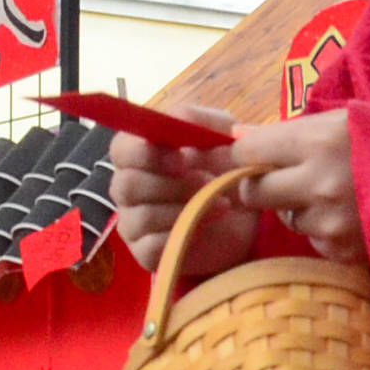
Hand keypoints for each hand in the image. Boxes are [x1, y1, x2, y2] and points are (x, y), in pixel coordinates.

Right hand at [107, 133, 241, 282]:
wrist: (249, 219)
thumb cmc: (228, 171)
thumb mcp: (224, 137)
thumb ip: (200, 121)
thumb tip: (177, 116)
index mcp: (139, 153)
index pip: (120, 148)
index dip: (146, 152)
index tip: (183, 157)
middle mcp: (127, 186)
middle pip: (127, 184)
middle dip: (172, 185)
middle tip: (207, 183)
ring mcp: (132, 222)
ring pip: (140, 216)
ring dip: (184, 209)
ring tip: (219, 203)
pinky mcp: (144, 253)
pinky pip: (150, 246)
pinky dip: (183, 235)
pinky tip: (206, 226)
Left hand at [222, 112, 360, 266]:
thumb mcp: (345, 122)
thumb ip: (291, 130)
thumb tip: (238, 135)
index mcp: (319, 142)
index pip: (247, 152)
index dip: (239, 155)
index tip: (236, 157)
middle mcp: (319, 184)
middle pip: (251, 193)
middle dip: (259, 186)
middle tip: (283, 179)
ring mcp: (329, 222)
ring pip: (284, 218)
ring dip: (299, 208)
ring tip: (338, 194)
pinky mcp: (341, 251)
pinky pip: (312, 240)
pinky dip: (324, 230)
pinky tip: (351, 216)